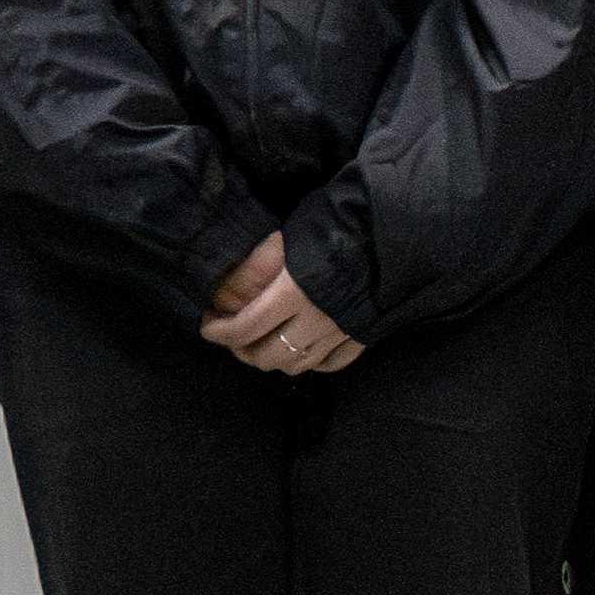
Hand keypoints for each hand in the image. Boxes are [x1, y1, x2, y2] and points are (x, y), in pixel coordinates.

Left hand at [196, 234, 357, 375]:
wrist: (387, 231)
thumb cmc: (330, 229)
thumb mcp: (280, 241)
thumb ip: (250, 272)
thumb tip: (223, 301)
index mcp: (290, 295)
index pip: (243, 330)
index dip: (218, 332)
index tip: (208, 325)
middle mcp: (314, 322)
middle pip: (267, 356)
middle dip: (242, 349)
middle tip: (234, 334)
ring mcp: (340, 333)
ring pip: (296, 365)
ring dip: (273, 359)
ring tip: (264, 343)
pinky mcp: (361, 335)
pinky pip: (331, 364)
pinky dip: (312, 363)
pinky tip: (303, 350)